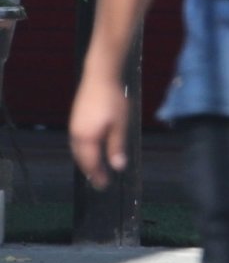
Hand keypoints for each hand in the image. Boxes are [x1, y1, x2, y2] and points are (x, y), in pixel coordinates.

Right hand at [69, 70, 129, 189]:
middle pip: (82, 159)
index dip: (97, 176)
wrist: (99, 77)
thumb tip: (118, 166)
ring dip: (86, 162)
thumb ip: (117, 146)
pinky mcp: (76, 120)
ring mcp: (74, 127)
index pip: (91, 163)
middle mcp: (76, 135)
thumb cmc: (113, 100)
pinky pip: (77, 142)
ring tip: (97, 171)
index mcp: (86, 138)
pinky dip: (84, 152)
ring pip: (78, 151)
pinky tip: (92, 152)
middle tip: (100, 182)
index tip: (104, 186)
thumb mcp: (120, 125)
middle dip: (91, 171)